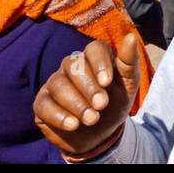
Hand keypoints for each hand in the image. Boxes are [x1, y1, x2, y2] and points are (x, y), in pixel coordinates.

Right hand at [34, 33, 140, 158]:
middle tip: (101, 105)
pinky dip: (59, 115)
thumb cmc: (115, 104)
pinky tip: (73, 125)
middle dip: (89, 87)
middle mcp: (72, 66)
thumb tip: (131, 37)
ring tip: (92, 119)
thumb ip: (129, 62)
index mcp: (94, 58)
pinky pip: (44, 104)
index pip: (94, 49)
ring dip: (76, 103)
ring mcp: (55, 83)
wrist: (101, 135)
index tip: (107, 83)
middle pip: (74, 65)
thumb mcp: (128, 86)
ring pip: (58, 84)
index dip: (100, 63)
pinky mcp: (42, 103)